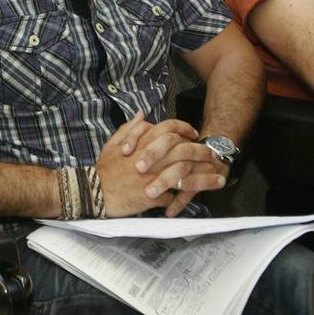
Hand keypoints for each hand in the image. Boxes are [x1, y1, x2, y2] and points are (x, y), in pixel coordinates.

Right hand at [97, 114, 225, 216]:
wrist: (94, 192)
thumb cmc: (105, 168)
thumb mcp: (114, 142)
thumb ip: (131, 127)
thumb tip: (142, 114)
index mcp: (142, 143)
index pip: (169, 129)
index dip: (184, 129)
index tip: (194, 133)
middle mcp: (151, 158)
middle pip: (184, 150)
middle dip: (202, 152)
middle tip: (213, 156)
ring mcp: (153, 177)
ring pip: (186, 174)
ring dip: (205, 177)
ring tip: (219, 179)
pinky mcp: (153, 196)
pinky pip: (174, 196)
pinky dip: (186, 198)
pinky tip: (199, 200)